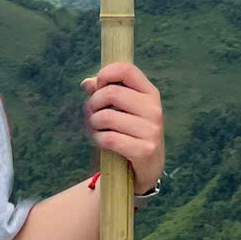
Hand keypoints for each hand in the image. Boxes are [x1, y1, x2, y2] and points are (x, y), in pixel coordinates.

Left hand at [83, 62, 164, 195]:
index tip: (98, 86)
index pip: (127, 70)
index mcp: (150, 93)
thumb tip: (86, 83)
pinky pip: (109, 138)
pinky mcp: (144, 150)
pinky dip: (98, 139)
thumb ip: (104, 93)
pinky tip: (101, 141)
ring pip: (106, 117)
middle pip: (111, 93)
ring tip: (97, 128)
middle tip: (93, 113)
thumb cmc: (129, 132)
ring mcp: (152, 130)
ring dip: (94, 123)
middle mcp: (154, 109)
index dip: (106, 74)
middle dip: (94, 103)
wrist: (145, 169)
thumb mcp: (120, 109)